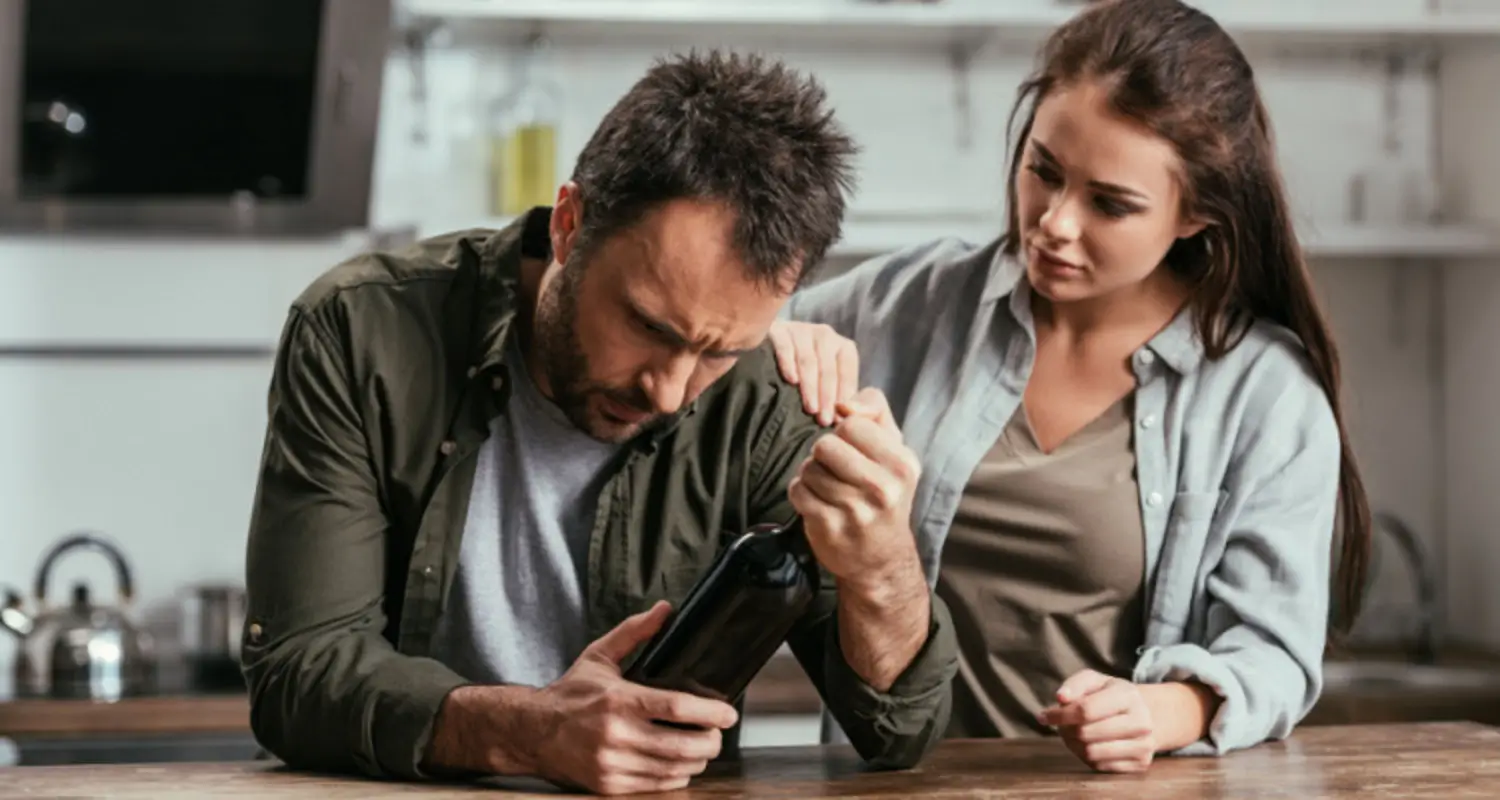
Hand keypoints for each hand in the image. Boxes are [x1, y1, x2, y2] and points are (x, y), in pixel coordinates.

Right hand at [446, 601, 737, 794]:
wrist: (533, 731)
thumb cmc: (571, 693)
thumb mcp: (600, 655)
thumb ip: (634, 632)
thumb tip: (664, 610)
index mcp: (618, 700)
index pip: (676, 708)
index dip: (710, 713)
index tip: (728, 714)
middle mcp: (616, 735)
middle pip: (681, 745)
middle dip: (710, 741)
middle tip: (718, 732)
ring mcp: (612, 763)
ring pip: (673, 769)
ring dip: (697, 760)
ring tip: (702, 747)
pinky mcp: (609, 785)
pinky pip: (656, 785)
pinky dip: (675, 775)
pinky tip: (680, 764)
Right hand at [767, 320, 858, 425]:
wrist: (773, 356)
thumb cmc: (810, 378)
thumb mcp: (833, 385)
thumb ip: (848, 400)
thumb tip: (850, 415)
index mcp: (843, 347)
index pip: (847, 370)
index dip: (844, 394)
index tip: (839, 417)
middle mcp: (824, 335)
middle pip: (827, 368)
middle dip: (827, 396)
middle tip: (824, 420)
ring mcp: (801, 331)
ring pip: (808, 360)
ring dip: (810, 386)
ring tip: (810, 409)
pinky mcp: (778, 331)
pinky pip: (785, 347)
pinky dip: (789, 364)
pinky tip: (791, 381)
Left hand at [787, 387, 921, 595]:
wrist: (881, 558)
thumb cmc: (884, 491)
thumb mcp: (894, 449)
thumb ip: (875, 411)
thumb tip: (844, 406)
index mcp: (903, 465)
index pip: (852, 424)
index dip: (845, 433)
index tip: (853, 450)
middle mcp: (883, 489)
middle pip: (825, 444)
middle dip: (824, 453)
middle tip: (835, 469)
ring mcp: (855, 511)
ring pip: (809, 468)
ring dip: (811, 474)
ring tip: (827, 487)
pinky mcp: (829, 528)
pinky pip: (798, 490)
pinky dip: (801, 492)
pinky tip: (817, 501)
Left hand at [1037, 669, 1156, 772]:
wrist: (1145, 714)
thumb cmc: (1111, 695)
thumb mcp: (1094, 681)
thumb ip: (1075, 684)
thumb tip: (1061, 698)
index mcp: (1128, 695)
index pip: (1085, 710)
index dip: (1059, 715)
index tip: (1044, 716)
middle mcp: (1141, 722)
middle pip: (1085, 733)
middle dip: (1066, 730)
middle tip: (1062, 726)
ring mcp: (1144, 745)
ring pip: (1091, 753)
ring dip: (1074, 745)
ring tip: (1074, 734)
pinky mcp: (1141, 764)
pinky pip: (1100, 767)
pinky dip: (1088, 757)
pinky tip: (1090, 745)